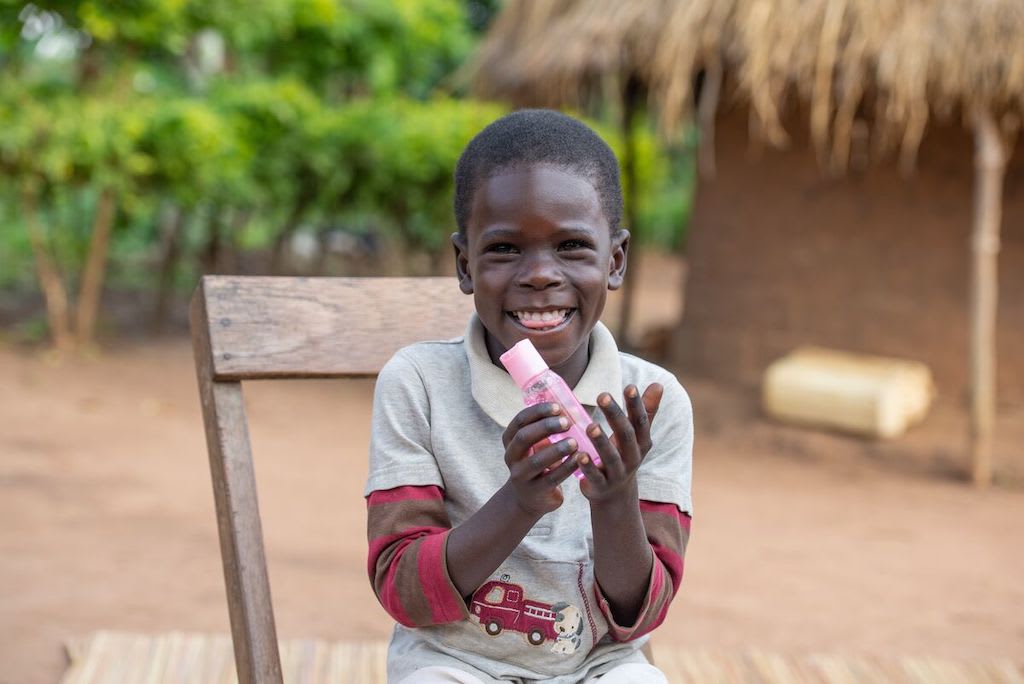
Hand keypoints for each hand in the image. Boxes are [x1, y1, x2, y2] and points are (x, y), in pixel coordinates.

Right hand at [502, 403, 581, 516]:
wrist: (529, 498)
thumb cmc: (538, 462)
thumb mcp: (536, 445)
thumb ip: (546, 429)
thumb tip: (571, 406)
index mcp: (510, 440)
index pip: (519, 421)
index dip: (537, 412)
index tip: (557, 407)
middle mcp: (511, 457)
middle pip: (523, 438)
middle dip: (545, 427)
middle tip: (567, 423)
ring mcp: (520, 476)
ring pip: (536, 461)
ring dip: (556, 450)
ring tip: (574, 442)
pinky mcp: (535, 492)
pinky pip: (551, 478)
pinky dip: (566, 467)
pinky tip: (579, 459)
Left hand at [578, 383, 662, 503]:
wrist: (615, 495)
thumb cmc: (624, 454)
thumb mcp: (637, 435)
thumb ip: (647, 410)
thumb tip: (659, 384)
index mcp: (641, 442)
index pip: (641, 421)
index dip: (636, 404)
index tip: (629, 386)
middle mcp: (632, 457)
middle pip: (626, 435)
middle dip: (615, 415)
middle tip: (602, 395)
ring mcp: (617, 473)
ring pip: (611, 457)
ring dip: (601, 441)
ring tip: (590, 426)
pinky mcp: (601, 485)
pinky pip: (595, 476)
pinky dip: (587, 466)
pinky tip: (578, 455)